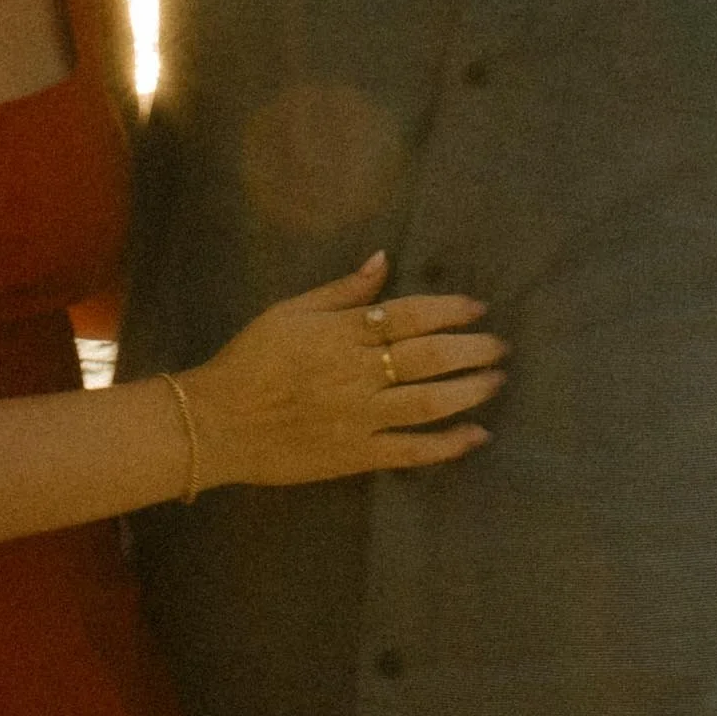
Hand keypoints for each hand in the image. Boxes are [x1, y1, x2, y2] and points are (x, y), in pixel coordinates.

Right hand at [183, 253, 505, 489]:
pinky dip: (447, 445)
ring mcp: (359, 416)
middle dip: (471, 349)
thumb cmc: (250, 362)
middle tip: (500, 347)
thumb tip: (383, 261)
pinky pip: (410, 450)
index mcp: (342, 334)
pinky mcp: (355, 454)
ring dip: (469, 390)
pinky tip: (476, 436)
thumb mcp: (289, 313)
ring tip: (496, 381)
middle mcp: (357, 373)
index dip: (449, 310)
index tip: (478, 309)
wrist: (216, 423)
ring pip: (428, 401)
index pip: (408, 316)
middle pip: (429, 357)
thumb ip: (340, 291)